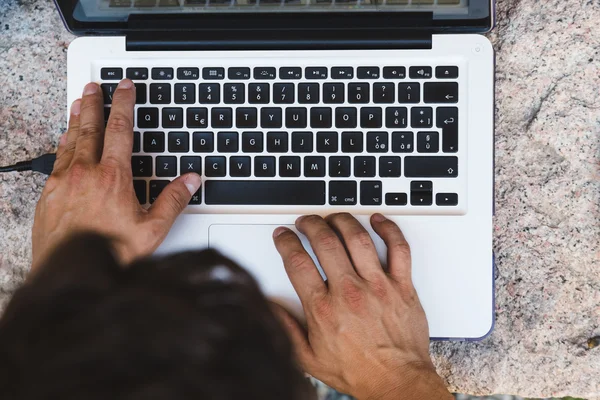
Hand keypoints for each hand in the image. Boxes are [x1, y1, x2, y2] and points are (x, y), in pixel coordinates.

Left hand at [32, 80, 200, 271]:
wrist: (72, 275)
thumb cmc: (110, 255)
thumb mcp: (152, 230)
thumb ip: (173, 201)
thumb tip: (191, 180)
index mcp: (112, 177)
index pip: (119, 129)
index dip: (123, 104)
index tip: (124, 88)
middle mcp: (84, 173)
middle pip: (90, 128)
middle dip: (94, 103)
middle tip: (93, 85)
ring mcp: (62, 183)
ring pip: (70, 141)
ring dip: (76, 120)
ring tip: (79, 104)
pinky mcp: (49, 196)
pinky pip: (57, 160)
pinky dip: (63, 144)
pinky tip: (65, 142)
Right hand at [272, 213, 451, 399]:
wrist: (397, 382)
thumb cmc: (358, 371)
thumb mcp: (309, 358)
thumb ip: (286, 329)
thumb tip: (269, 307)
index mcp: (323, 308)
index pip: (297, 261)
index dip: (286, 242)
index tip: (283, 236)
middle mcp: (349, 292)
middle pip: (325, 242)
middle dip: (310, 225)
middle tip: (306, 222)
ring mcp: (377, 286)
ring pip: (358, 238)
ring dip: (342, 221)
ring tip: (333, 218)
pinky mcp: (402, 285)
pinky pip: (398, 248)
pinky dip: (388, 229)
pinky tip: (377, 221)